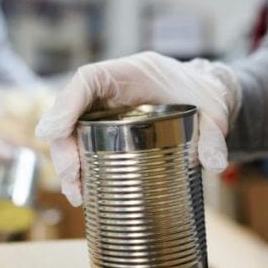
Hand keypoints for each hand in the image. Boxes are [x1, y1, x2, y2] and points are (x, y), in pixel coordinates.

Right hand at [34, 51, 240, 205]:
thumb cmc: (203, 97)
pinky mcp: (106, 128)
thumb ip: (214, 135)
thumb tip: (214, 164)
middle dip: (64, 146)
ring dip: (67, 163)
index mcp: (131, 73)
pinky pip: (82, 143)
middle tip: (72, 179)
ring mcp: (104, 109)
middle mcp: (110, 90)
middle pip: (71, 112)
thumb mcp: (215, 113)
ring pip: (72, 131)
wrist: (205, 96)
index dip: (66, 103)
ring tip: (76, 194)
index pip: (88, 79)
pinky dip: (78, 167)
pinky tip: (82, 192)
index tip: (52, 131)